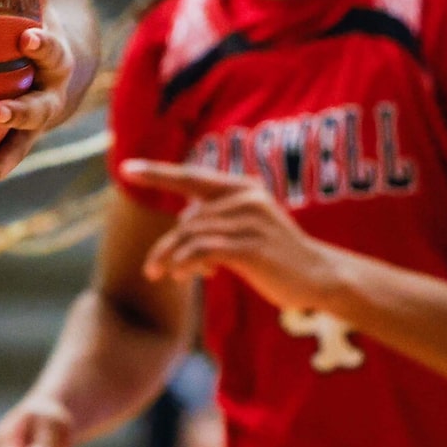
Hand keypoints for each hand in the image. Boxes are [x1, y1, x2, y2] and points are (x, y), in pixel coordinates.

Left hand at [124, 160, 344, 311]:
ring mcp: (249, 221)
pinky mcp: (250, 246)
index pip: (191, 176)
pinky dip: (188, 264)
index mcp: (242, 188)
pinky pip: (201, 251)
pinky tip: (194, 276)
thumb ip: (216, 220)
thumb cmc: (278, 256)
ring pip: (190, 236)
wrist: (320, 277)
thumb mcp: (246, 229)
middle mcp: (245, 198)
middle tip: (153, 271)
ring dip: (174, 260)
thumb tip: (182, 223)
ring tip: (174, 277)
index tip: (126, 168)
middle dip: (165, 247)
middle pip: (185, 220)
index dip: (157, 173)